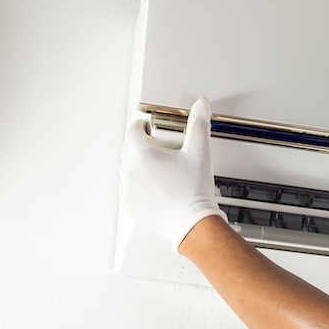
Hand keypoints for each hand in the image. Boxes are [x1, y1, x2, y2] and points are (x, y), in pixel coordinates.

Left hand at [119, 97, 227, 252]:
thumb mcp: (200, 153)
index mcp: (144, 155)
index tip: (144, 127)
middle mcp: (131, 171)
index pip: (132, 131)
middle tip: (156, 149)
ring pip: (127, 169)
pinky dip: (137, 185)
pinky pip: (128, 188)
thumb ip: (199, 125)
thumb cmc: (194, 192)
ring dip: (137, 166)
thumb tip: (201, 105)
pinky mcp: (130, 204)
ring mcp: (128, 189)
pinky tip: (154, 187)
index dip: (139, 126)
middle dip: (139, 145)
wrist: (191, 223)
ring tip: (157, 170)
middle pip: (127, 149)